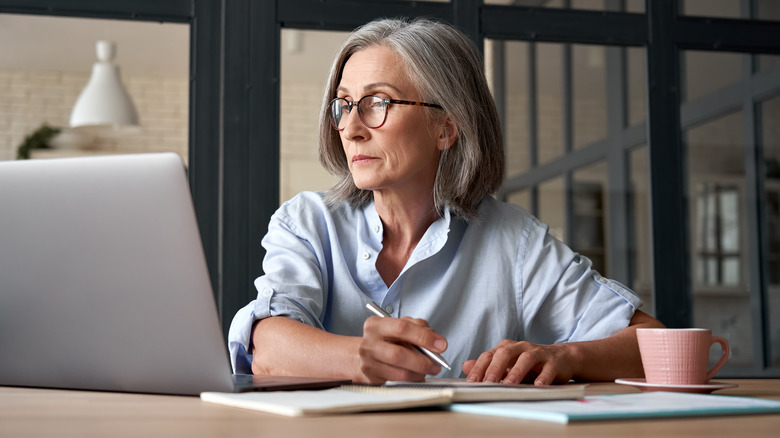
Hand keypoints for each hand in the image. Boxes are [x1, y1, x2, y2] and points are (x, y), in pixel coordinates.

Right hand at [358, 316, 446, 383]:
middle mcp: (369, 344)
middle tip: (437, 364)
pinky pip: (397, 382)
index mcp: (376, 325)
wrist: (357, 356)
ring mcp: (368, 363)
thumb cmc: (384, 339)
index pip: (402, 328)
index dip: (424, 337)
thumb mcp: (397, 325)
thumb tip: (436, 341)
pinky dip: (412, 380)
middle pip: (398, 354)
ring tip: (430, 370)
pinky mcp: (371, 380)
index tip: (441, 345)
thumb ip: (417, 327)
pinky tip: (418, 375)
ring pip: (399, 373)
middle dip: (422, 361)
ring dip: (419, 373)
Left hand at [462, 340, 576, 385]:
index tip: (471, 382)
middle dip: (494, 369)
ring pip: (526, 359)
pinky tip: (538, 386)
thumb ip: (487, 366)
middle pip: (505, 354)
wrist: (562, 358)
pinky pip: (548, 369)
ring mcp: (538, 353)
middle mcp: (521, 347)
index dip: (479, 368)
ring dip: (516, 372)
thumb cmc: (531, 364)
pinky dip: (543, 377)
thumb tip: (465, 366)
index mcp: (507, 348)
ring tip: (508, 384)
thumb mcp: (508, 364)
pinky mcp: (554, 362)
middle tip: (486, 383)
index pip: (489, 355)